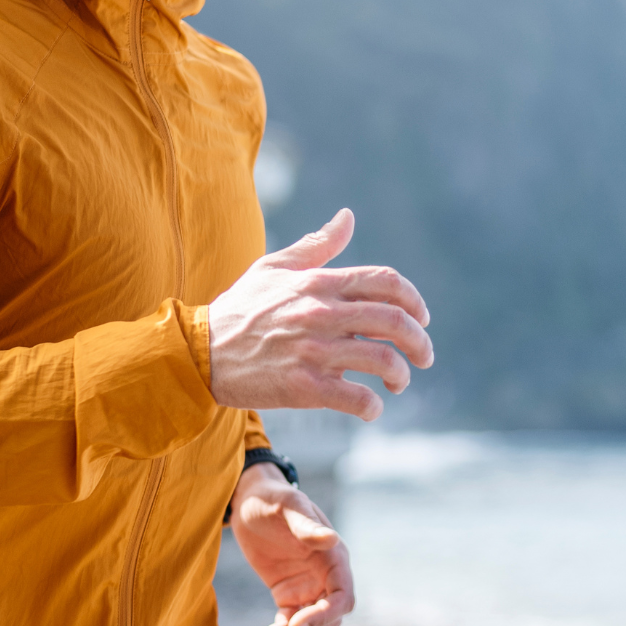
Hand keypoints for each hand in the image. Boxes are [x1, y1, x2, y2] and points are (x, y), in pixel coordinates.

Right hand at [207, 209, 432, 420]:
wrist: (201, 353)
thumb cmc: (239, 309)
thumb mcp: (274, 267)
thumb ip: (317, 245)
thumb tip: (347, 217)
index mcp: (319, 284)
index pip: (385, 282)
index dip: (414, 300)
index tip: (422, 319)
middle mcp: (321, 313)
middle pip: (394, 321)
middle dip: (420, 341)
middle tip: (425, 357)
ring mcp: (314, 351)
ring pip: (383, 360)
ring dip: (401, 375)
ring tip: (398, 382)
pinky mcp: (304, 387)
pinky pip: (356, 398)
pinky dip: (373, 406)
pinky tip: (370, 408)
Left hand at [230, 463, 352, 625]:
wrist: (249, 500)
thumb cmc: (272, 498)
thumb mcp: (288, 506)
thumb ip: (307, 525)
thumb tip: (331, 539)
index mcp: (334, 557)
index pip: (342, 597)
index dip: (324, 615)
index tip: (296, 624)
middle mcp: (326, 576)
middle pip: (328, 620)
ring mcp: (308, 587)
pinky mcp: (288, 594)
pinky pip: (287, 622)